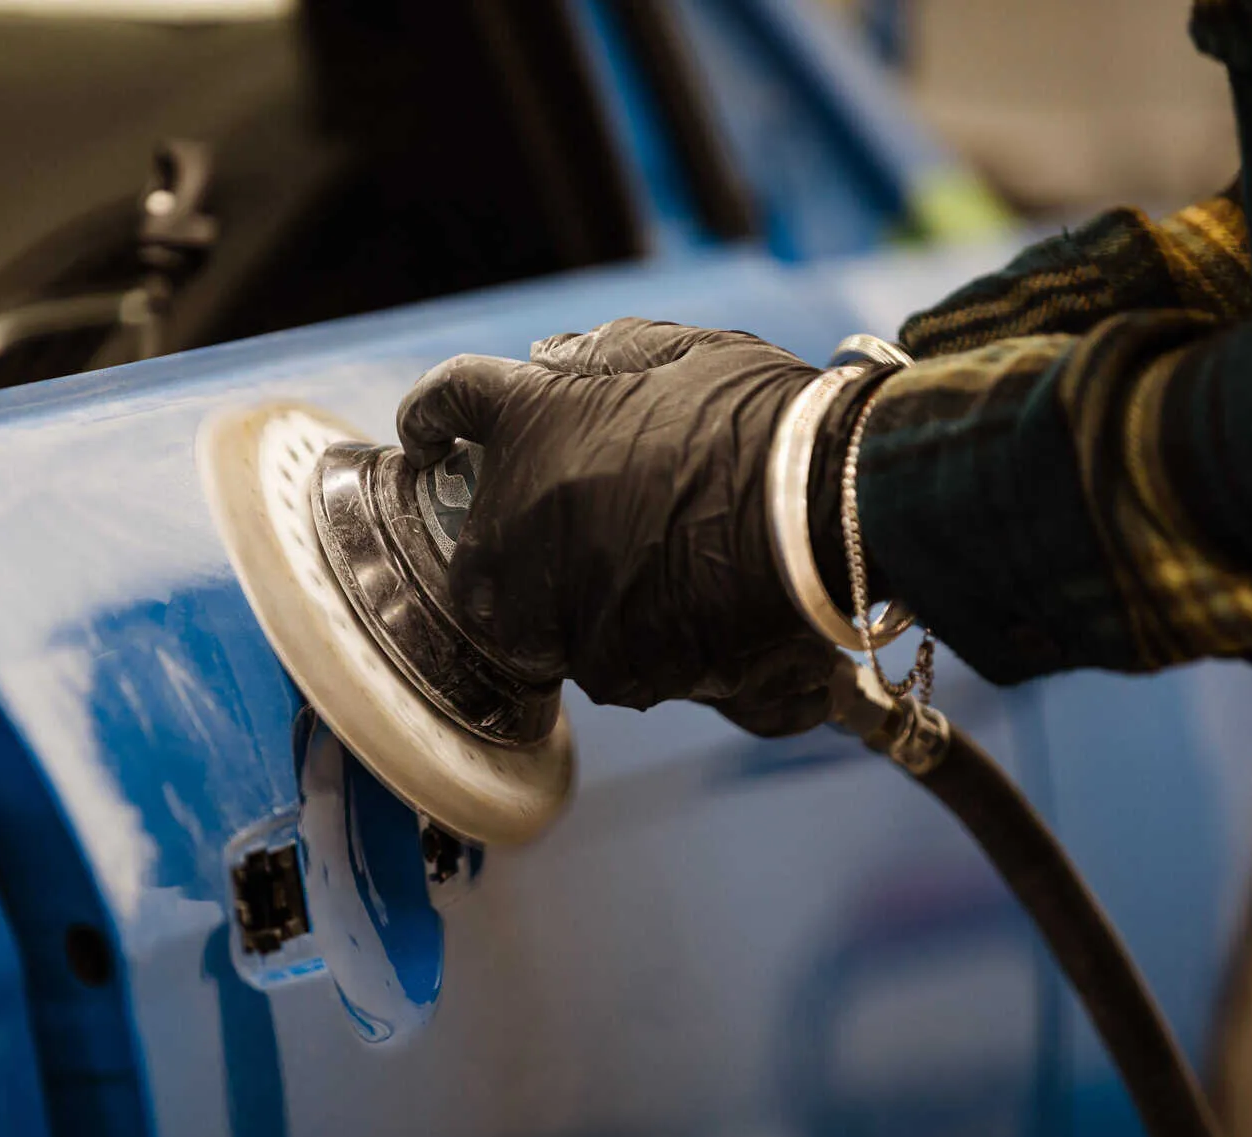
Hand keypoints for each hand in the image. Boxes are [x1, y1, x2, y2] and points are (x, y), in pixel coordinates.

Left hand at [396, 317, 841, 736]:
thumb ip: (603, 357)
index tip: (428, 437)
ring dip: (584, 603)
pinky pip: (609, 663)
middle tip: (585, 537)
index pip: (448, 403)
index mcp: (529, 424)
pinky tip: (699, 614)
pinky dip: (645, 644)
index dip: (432, 418)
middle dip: (515, 552)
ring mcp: (556, 605)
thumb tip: (552, 359)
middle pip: (478, 556)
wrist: (823, 513)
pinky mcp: (610, 668)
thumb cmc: (761, 421)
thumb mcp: (681, 352)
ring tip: (665, 577)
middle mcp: (519, 522)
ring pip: (543, 623)